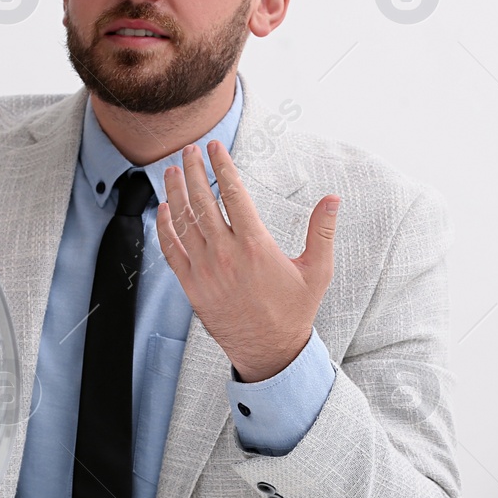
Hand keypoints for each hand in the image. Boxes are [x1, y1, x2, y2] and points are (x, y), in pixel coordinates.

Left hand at [157, 139, 339, 381]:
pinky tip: (164, 208)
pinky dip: (165, 227)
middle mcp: (225, 254)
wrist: (269, 351)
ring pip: (184, 222)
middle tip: (189, 150)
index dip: (223, 166)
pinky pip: (171, 250)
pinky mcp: (191, 285)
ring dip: (176, 192)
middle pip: (203, 201)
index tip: (215, 146)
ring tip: (172, 170)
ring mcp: (204, 270)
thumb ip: (322, 232)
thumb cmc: (295, 310)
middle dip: (195, 171)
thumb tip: (333, 199)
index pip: (234, 194)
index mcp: (255, 246)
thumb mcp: (317, 271)